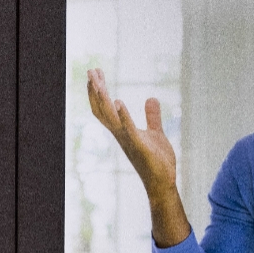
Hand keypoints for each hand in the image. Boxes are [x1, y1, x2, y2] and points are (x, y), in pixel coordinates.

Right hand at [87, 69, 177, 190]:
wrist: (162, 182)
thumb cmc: (157, 160)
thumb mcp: (156, 132)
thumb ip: (152, 116)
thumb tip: (151, 98)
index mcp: (122, 130)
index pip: (104, 108)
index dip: (98, 92)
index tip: (95, 74)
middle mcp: (120, 133)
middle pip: (102, 108)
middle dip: (96, 89)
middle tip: (91, 70)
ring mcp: (127, 139)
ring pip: (110, 115)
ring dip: (103, 98)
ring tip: (98, 81)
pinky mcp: (139, 145)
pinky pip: (128, 128)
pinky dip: (123, 115)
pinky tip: (118, 102)